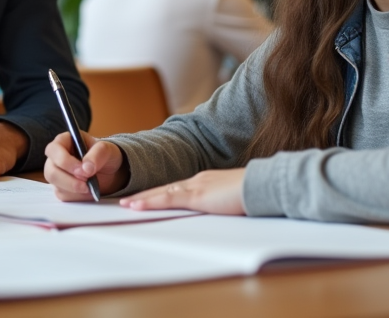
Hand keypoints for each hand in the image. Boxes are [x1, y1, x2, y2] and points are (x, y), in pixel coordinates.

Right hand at [44, 132, 128, 199]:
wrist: (110, 171)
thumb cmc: (105, 155)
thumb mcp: (107, 149)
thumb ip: (97, 155)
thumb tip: (86, 168)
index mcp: (64, 141)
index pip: (53, 150)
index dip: (65, 161)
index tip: (83, 170)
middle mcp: (56, 158)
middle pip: (50, 171)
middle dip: (69, 180)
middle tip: (86, 184)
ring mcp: (57, 174)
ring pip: (56, 186)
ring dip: (75, 189)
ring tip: (91, 186)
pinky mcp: (61, 188)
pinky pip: (64, 196)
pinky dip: (78, 196)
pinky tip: (89, 191)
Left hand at [120, 169, 246, 215]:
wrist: (263, 184)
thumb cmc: (255, 192)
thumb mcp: (234, 198)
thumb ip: (223, 202)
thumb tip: (221, 209)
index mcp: (206, 180)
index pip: (178, 187)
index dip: (161, 193)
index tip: (148, 196)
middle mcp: (197, 180)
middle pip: (166, 188)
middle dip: (146, 194)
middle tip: (128, 200)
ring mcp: (195, 186)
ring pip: (162, 193)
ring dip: (143, 198)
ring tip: (126, 204)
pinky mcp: (196, 196)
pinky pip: (167, 200)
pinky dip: (149, 202)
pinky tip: (136, 206)